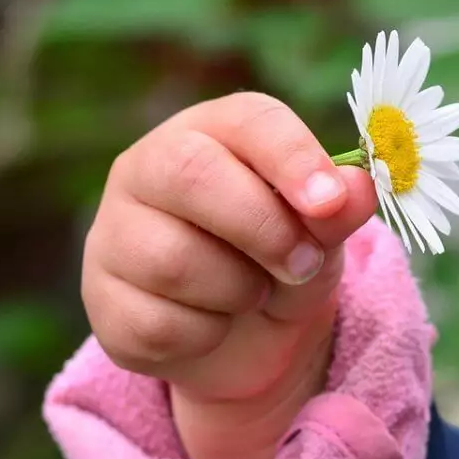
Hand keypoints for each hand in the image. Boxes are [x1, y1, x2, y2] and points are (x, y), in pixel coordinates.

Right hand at [81, 93, 377, 458]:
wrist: (240, 338)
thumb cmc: (276, 261)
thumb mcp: (319, 236)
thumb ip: (336, 211)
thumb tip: (357, 189)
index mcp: (208, 131)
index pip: (246, 120)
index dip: (292, 158)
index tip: (331, 203)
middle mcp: (145, 168)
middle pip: (191, 176)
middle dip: (264, 229)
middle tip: (303, 264)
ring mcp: (113, 233)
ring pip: (173, 261)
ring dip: (238, 291)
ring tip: (250, 294)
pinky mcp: (101, 299)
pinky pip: (158, 324)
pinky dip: (205, 336)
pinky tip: (211, 325)